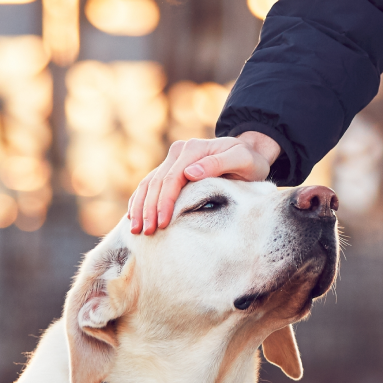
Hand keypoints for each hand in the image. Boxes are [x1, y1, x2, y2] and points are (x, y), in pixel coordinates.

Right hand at [129, 131, 281, 234]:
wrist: (249, 152)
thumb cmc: (248, 160)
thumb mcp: (241, 160)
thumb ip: (218, 164)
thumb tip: (190, 172)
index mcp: (193, 149)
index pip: (172, 178)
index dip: (165, 202)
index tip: (163, 223)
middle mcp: (179, 151)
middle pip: (156, 182)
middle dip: (149, 209)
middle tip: (146, 232)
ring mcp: (173, 159)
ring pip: (149, 183)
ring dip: (140, 206)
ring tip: (135, 229)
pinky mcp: (172, 168)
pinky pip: (151, 183)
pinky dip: (140, 199)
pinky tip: (133, 216)